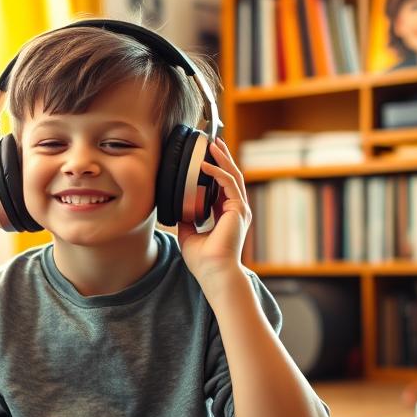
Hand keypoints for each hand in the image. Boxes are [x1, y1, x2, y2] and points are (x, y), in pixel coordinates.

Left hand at [177, 138, 251, 288]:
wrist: (214, 273)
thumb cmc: (203, 261)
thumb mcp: (189, 235)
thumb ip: (187, 219)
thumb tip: (177, 207)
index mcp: (227, 216)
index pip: (223, 187)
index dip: (215, 171)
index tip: (205, 158)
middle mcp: (236, 211)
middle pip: (231, 177)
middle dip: (222, 158)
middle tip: (212, 142)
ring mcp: (239, 210)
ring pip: (233, 176)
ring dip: (222, 159)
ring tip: (212, 145)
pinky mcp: (238, 210)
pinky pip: (229, 184)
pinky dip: (217, 172)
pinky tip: (205, 165)